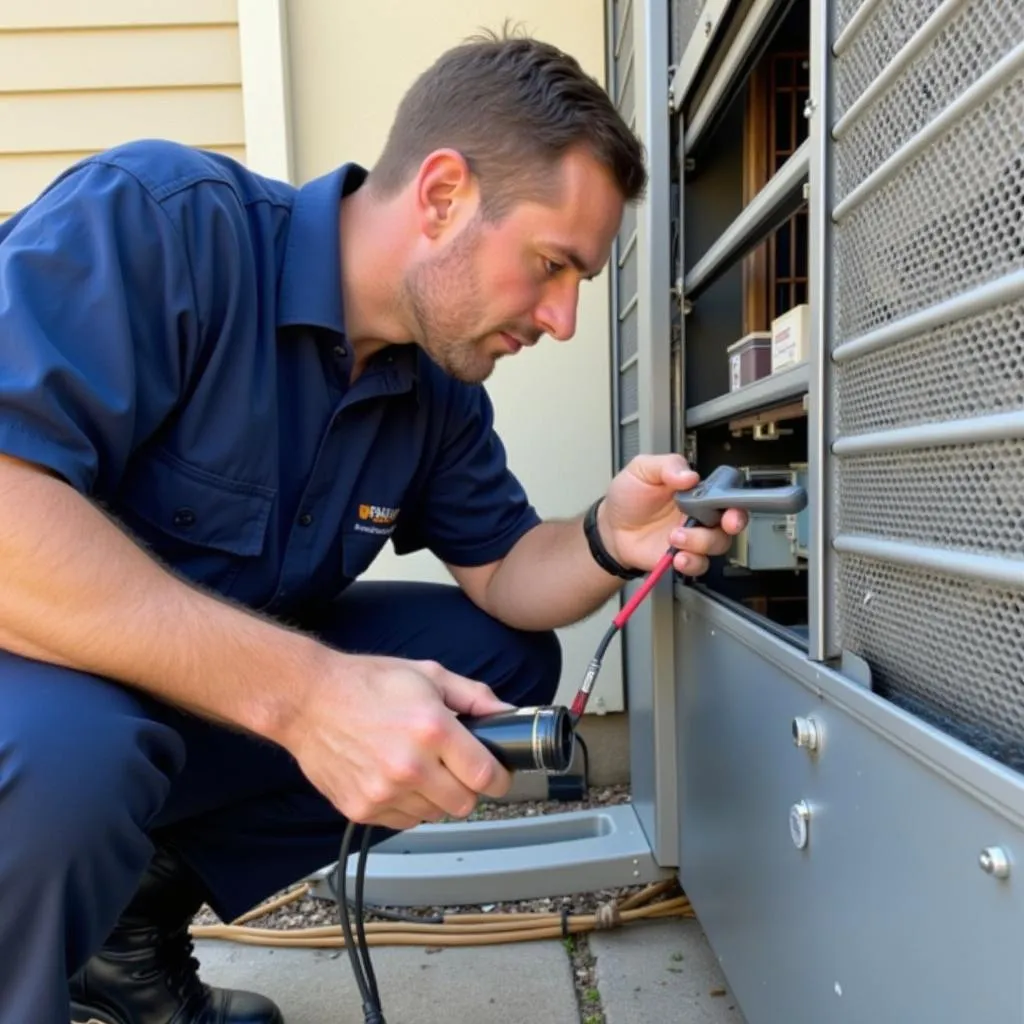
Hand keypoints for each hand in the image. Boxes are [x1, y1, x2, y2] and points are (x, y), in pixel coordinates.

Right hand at [282, 652, 514, 830]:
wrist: (307, 701)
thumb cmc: (366, 683)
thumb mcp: (428, 675)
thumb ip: (474, 696)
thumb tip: (509, 714)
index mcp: (433, 730)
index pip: (486, 776)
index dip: (498, 777)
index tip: (496, 774)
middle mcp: (410, 766)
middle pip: (464, 804)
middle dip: (467, 787)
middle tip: (454, 767)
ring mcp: (384, 792)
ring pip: (435, 815)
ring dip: (435, 797)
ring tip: (419, 768)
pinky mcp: (362, 809)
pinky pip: (403, 821)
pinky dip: (407, 805)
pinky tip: (395, 778)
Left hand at [598, 454, 747, 576]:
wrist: (610, 527)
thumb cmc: (628, 496)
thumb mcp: (642, 469)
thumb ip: (667, 466)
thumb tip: (689, 475)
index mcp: (695, 491)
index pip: (725, 492)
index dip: (734, 496)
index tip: (729, 500)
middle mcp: (699, 515)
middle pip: (732, 520)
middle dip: (734, 521)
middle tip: (725, 521)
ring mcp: (692, 537)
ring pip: (717, 543)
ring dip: (701, 541)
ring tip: (676, 536)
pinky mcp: (682, 557)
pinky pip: (699, 565)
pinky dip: (692, 563)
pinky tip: (678, 557)